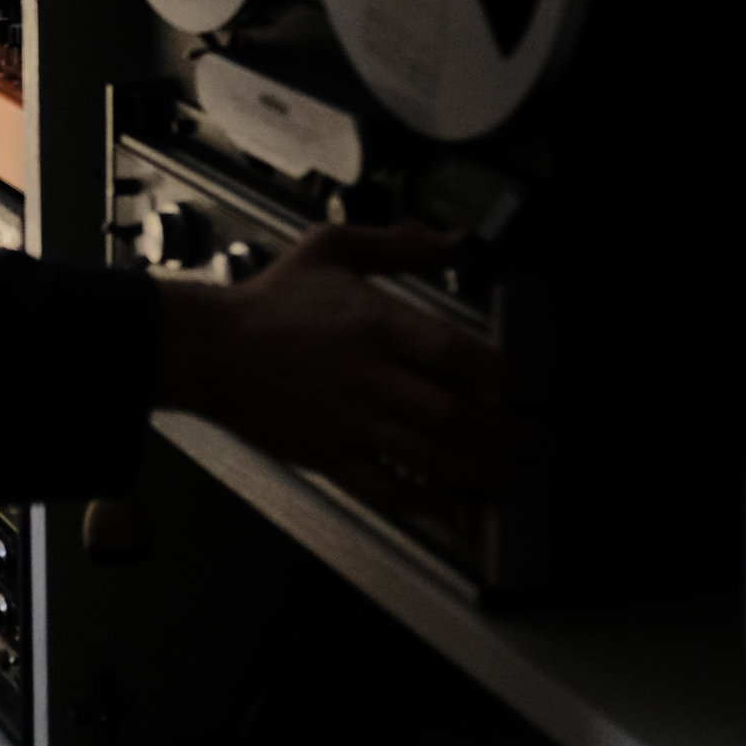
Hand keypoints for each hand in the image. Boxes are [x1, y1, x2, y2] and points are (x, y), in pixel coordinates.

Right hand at [155, 224, 512, 497]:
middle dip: (508, 439)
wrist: (209, 350)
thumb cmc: (271, 301)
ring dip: (484, 476)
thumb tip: (455, 240)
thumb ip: (399, 245)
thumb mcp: (332, 249)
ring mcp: (351, 423)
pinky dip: (434, 504)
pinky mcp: (332, 458)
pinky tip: (462, 503)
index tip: (521, 386)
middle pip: (456, 419)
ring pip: (433, 463)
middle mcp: (370, 378)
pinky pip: (393, 491)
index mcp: (376, 324)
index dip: (501, 377)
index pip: (457, 355)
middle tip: (537, 444)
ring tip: (515, 478)